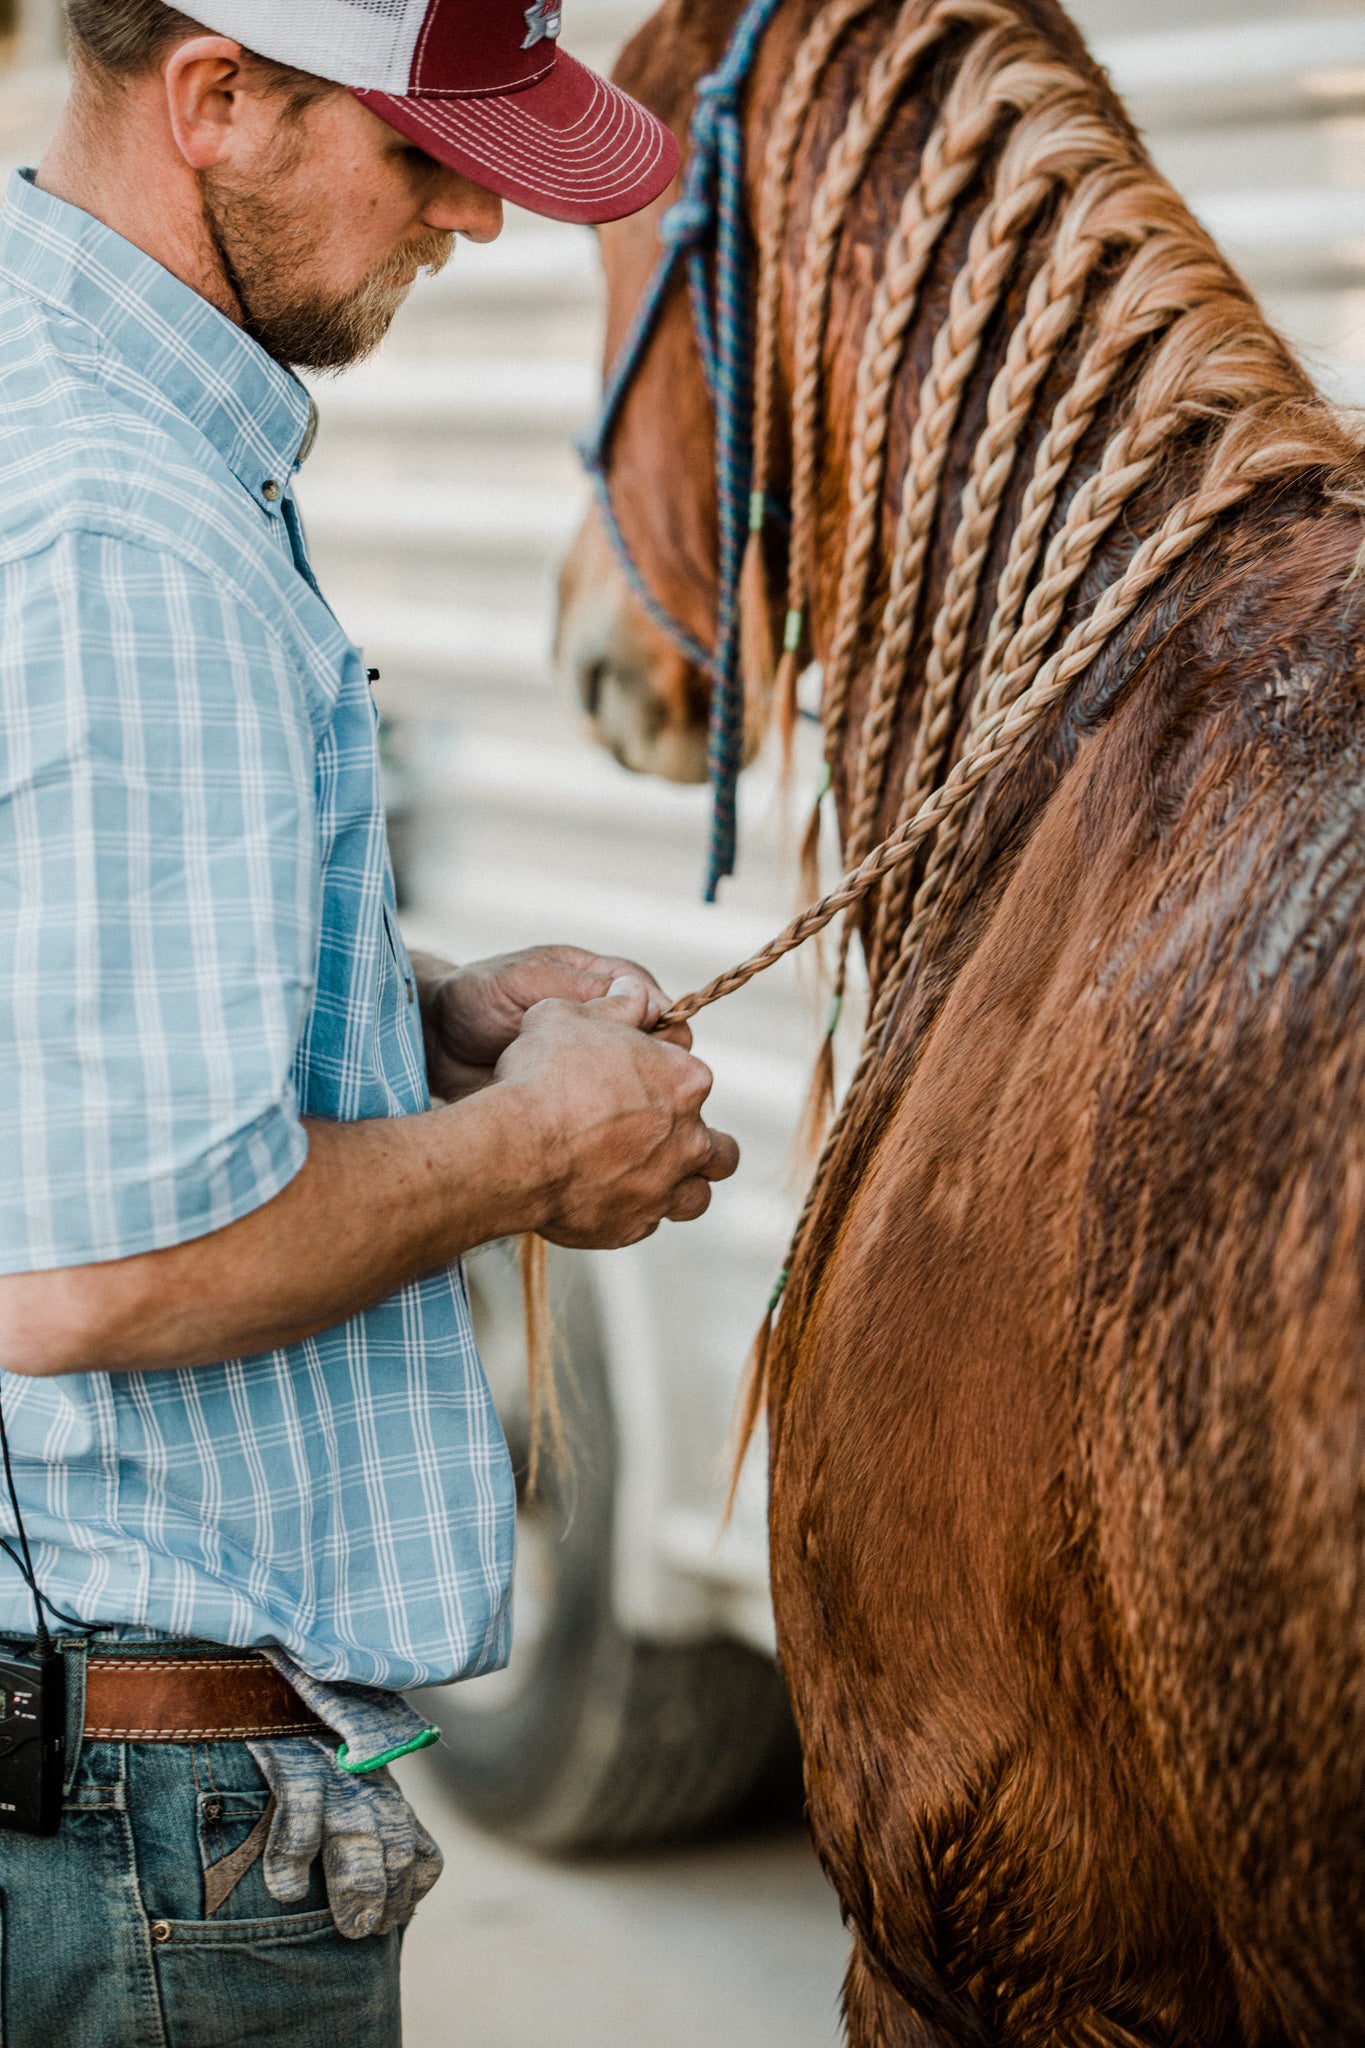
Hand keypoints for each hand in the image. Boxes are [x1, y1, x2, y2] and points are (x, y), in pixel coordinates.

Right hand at [247, 1738, 442, 1940]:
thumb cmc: (315, 1735)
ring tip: (352, 1929)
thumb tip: (365, 1886)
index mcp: (385, 1792)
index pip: (421, 1850)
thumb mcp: (353, 1774)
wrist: (284, 1682)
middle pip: (394, 1848)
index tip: (396, 1920)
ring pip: (358, 1839)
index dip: (411, 1891)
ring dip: (359, 1889)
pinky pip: (300, 1819)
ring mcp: (333, 1774)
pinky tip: (287, 1892)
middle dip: (390, 1898)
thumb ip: (365, 1817)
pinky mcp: (294, 1764)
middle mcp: (368, 1784)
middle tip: (370, 1932)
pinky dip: (294, 1861)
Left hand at [413, 946, 690, 1100]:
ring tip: (622, 1110)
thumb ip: (578, 985)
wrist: (435, 1043)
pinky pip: (615, 1112)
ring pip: (643, 1084)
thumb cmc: (474, 998)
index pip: (655, 1001)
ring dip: (641, 1097)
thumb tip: (640, 997)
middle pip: (660, 1046)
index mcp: (599, 984)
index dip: (662, 1023)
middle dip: (657, 1065)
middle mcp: (606, 1023)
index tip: (653, 1042)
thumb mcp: (524, 980)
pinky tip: (606, 1131)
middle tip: (638, 1084)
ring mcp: (595, 1063)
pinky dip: (618, 1122)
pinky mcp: (581, 1098)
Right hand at [496, 978, 739, 1248]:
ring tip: (644, 1178)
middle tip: (660, 1139)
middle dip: (699, 1145)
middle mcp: (688, 1139)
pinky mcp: (631, 1227)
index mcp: (685, 1081)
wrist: (514, 1147)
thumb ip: (614, 1003)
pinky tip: (602, 1198)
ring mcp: (663, 1189)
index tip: (633, 1084)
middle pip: (720, 1150)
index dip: (665, 1081)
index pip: (695, 1080)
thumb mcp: (572, 1014)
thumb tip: (634, 991)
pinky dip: (631, 1213)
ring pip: (696, 1198)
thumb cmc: (543, 1075)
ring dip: (678, 1187)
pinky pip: (646, 1224)